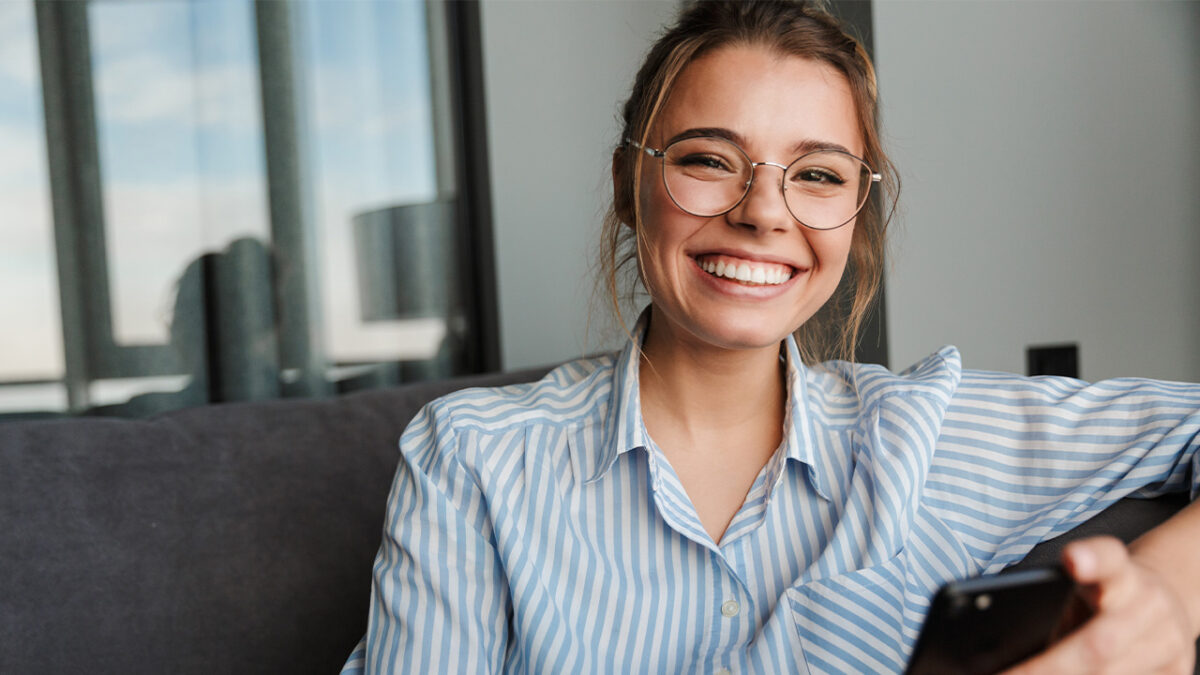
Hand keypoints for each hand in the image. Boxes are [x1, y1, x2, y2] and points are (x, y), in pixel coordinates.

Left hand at [1001, 536, 1194, 674]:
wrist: (1163, 606)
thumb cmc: (1104, 601)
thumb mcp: (1083, 593)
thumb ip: (1051, 612)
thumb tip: (998, 654)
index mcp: (1121, 575)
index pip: (1110, 560)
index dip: (1093, 559)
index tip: (1073, 559)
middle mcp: (1150, 604)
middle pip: (1098, 645)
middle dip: (1047, 669)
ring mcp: (1169, 642)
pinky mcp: (1179, 672)